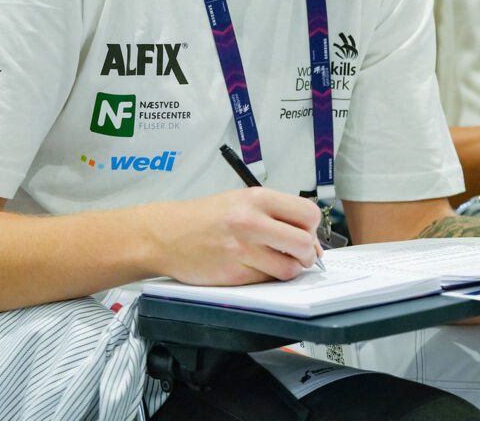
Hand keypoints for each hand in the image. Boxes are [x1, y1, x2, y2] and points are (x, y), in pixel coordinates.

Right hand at [154, 186, 322, 285]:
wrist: (166, 234)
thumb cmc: (206, 217)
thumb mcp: (242, 200)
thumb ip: (276, 214)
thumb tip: (311, 238)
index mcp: (257, 199)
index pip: (308, 214)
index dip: (313, 228)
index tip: (308, 235)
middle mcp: (251, 222)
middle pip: (304, 243)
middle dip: (308, 253)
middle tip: (300, 255)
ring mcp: (242, 250)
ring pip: (289, 268)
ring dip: (290, 269)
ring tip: (278, 262)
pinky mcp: (233, 274)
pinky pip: (267, 281)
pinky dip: (268, 278)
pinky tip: (256, 268)